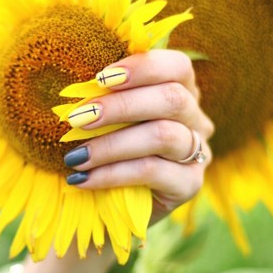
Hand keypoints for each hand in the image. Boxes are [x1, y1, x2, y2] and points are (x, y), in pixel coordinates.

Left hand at [0, 49, 213, 272]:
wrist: (101, 206)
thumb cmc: (101, 147)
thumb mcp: (103, 118)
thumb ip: (102, 94)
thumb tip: (75, 74)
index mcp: (180, 88)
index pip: (176, 66)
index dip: (143, 67)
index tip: (101, 77)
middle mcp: (195, 118)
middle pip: (171, 99)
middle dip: (120, 106)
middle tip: (77, 118)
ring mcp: (198, 152)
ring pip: (163, 135)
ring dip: (112, 143)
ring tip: (75, 156)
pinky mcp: (190, 184)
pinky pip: (153, 172)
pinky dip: (112, 173)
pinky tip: (82, 179)